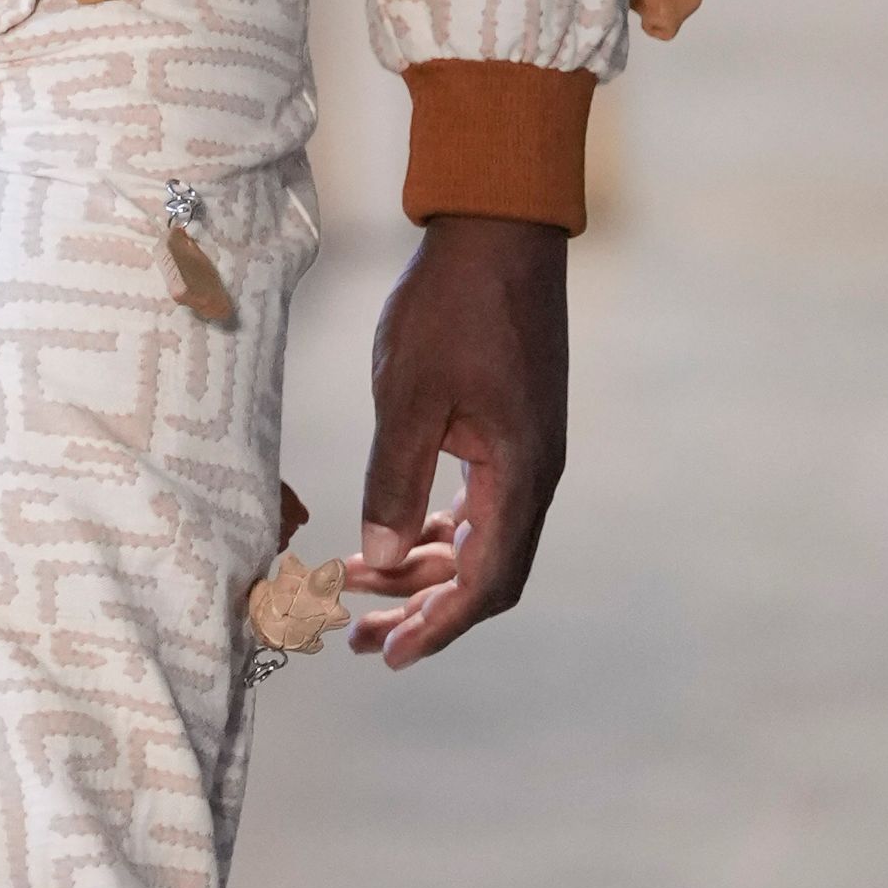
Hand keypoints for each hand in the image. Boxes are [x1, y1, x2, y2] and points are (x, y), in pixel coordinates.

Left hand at [349, 214, 568, 667]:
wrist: (498, 231)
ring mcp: (523, 453)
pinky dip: (431, 529)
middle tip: (358, 636)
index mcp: (520, 475)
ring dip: (420, 570)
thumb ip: (394, 479)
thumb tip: (378, 557)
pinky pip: (474, 504)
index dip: (439, 627)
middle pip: (482, 574)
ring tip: (356, 585)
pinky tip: (390, 536)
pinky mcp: (508, 430)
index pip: (486, 583)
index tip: (390, 656)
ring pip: (475, 540)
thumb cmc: (453, 306)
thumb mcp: (410, 394)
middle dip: (421, 610)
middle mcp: (532, 474)